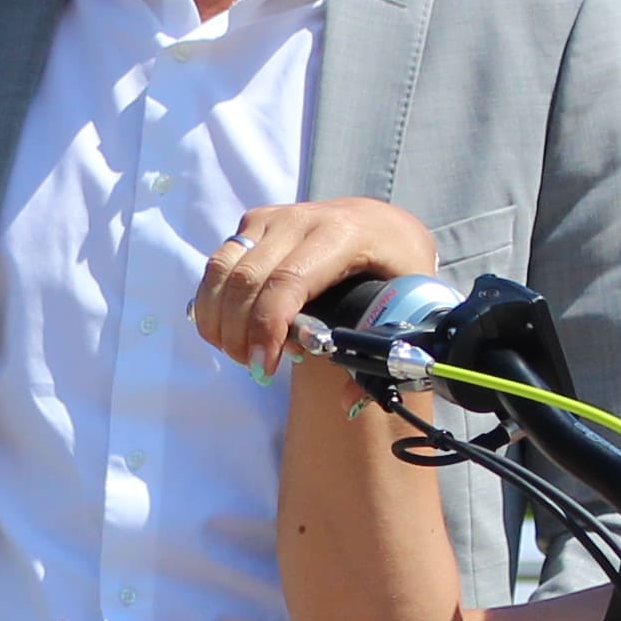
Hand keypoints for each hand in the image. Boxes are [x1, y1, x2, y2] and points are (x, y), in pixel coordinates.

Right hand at [190, 198, 440, 378]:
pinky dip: (213, 305)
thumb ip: (379, 351)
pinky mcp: (254, 224)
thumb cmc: (396, 265)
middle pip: (246, 281)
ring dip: (220, 321)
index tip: (265, 366)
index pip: (287, 281)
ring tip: (243, 354)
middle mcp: (301, 219)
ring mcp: (272, 219)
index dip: (268, 327)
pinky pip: (217, 266)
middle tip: (256, 368)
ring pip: (221, 271)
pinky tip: (229, 333)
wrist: (382, 223)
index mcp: (343, 234)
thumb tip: (348, 401)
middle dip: (240, 334)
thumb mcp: (406, 302)